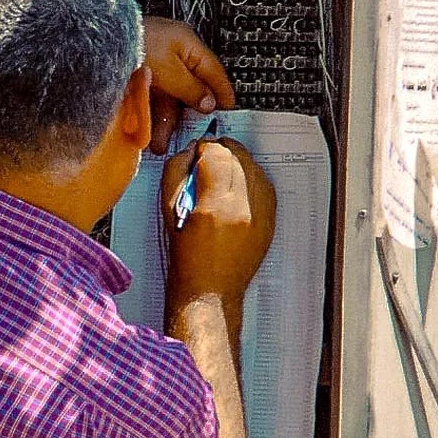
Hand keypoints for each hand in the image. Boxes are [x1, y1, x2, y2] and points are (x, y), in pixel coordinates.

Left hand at [142, 18, 235, 155]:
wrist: (97, 43)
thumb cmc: (134, 45)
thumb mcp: (170, 71)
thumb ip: (191, 89)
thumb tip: (209, 102)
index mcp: (187, 44)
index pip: (213, 70)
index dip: (222, 91)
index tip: (228, 108)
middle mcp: (172, 53)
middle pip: (188, 88)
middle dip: (186, 116)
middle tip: (189, 135)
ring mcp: (154, 63)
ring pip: (167, 97)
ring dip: (164, 121)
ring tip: (158, 143)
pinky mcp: (138, 73)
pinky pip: (150, 97)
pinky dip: (150, 114)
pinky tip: (146, 132)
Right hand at [161, 139, 275, 316]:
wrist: (209, 290)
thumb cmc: (185, 257)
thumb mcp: (167, 212)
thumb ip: (175, 173)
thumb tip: (190, 151)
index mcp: (212, 206)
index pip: (216, 154)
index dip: (205, 147)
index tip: (199, 151)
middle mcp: (241, 210)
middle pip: (238, 157)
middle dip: (223, 151)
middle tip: (210, 157)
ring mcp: (260, 217)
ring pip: (255, 168)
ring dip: (240, 163)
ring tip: (225, 171)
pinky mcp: (270, 222)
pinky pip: (267, 186)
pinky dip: (253, 179)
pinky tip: (240, 186)